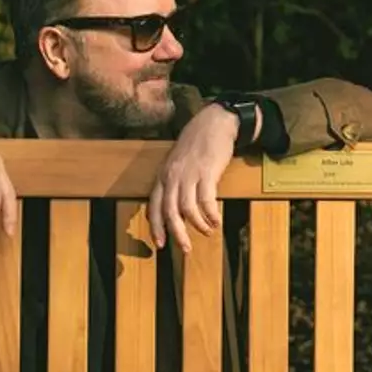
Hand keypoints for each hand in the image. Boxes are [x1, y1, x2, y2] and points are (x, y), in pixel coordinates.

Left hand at [148, 103, 252, 252]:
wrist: (214, 122)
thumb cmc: (197, 142)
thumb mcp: (178, 161)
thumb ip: (174, 181)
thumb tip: (175, 206)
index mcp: (164, 175)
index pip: (154, 206)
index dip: (156, 227)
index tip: (160, 244)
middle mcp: (173, 176)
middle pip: (169, 212)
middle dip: (177, 234)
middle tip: (185, 249)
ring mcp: (189, 175)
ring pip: (187, 209)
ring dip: (197, 225)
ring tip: (207, 232)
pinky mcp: (207, 173)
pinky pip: (206, 201)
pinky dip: (211, 215)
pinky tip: (216, 221)